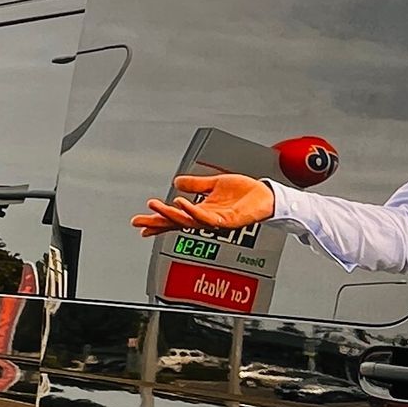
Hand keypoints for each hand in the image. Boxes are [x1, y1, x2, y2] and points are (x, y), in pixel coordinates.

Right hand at [130, 170, 275, 237]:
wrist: (268, 196)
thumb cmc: (245, 193)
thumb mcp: (215, 184)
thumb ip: (196, 185)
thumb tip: (176, 183)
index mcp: (202, 211)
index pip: (175, 218)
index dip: (158, 221)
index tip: (140, 224)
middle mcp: (207, 219)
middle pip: (177, 223)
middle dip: (158, 222)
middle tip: (139, 221)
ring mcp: (217, 221)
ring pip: (189, 220)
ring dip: (171, 214)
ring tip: (157, 207)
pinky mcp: (229, 220)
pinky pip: (208, 217)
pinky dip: (193, 211)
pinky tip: (182, 203)